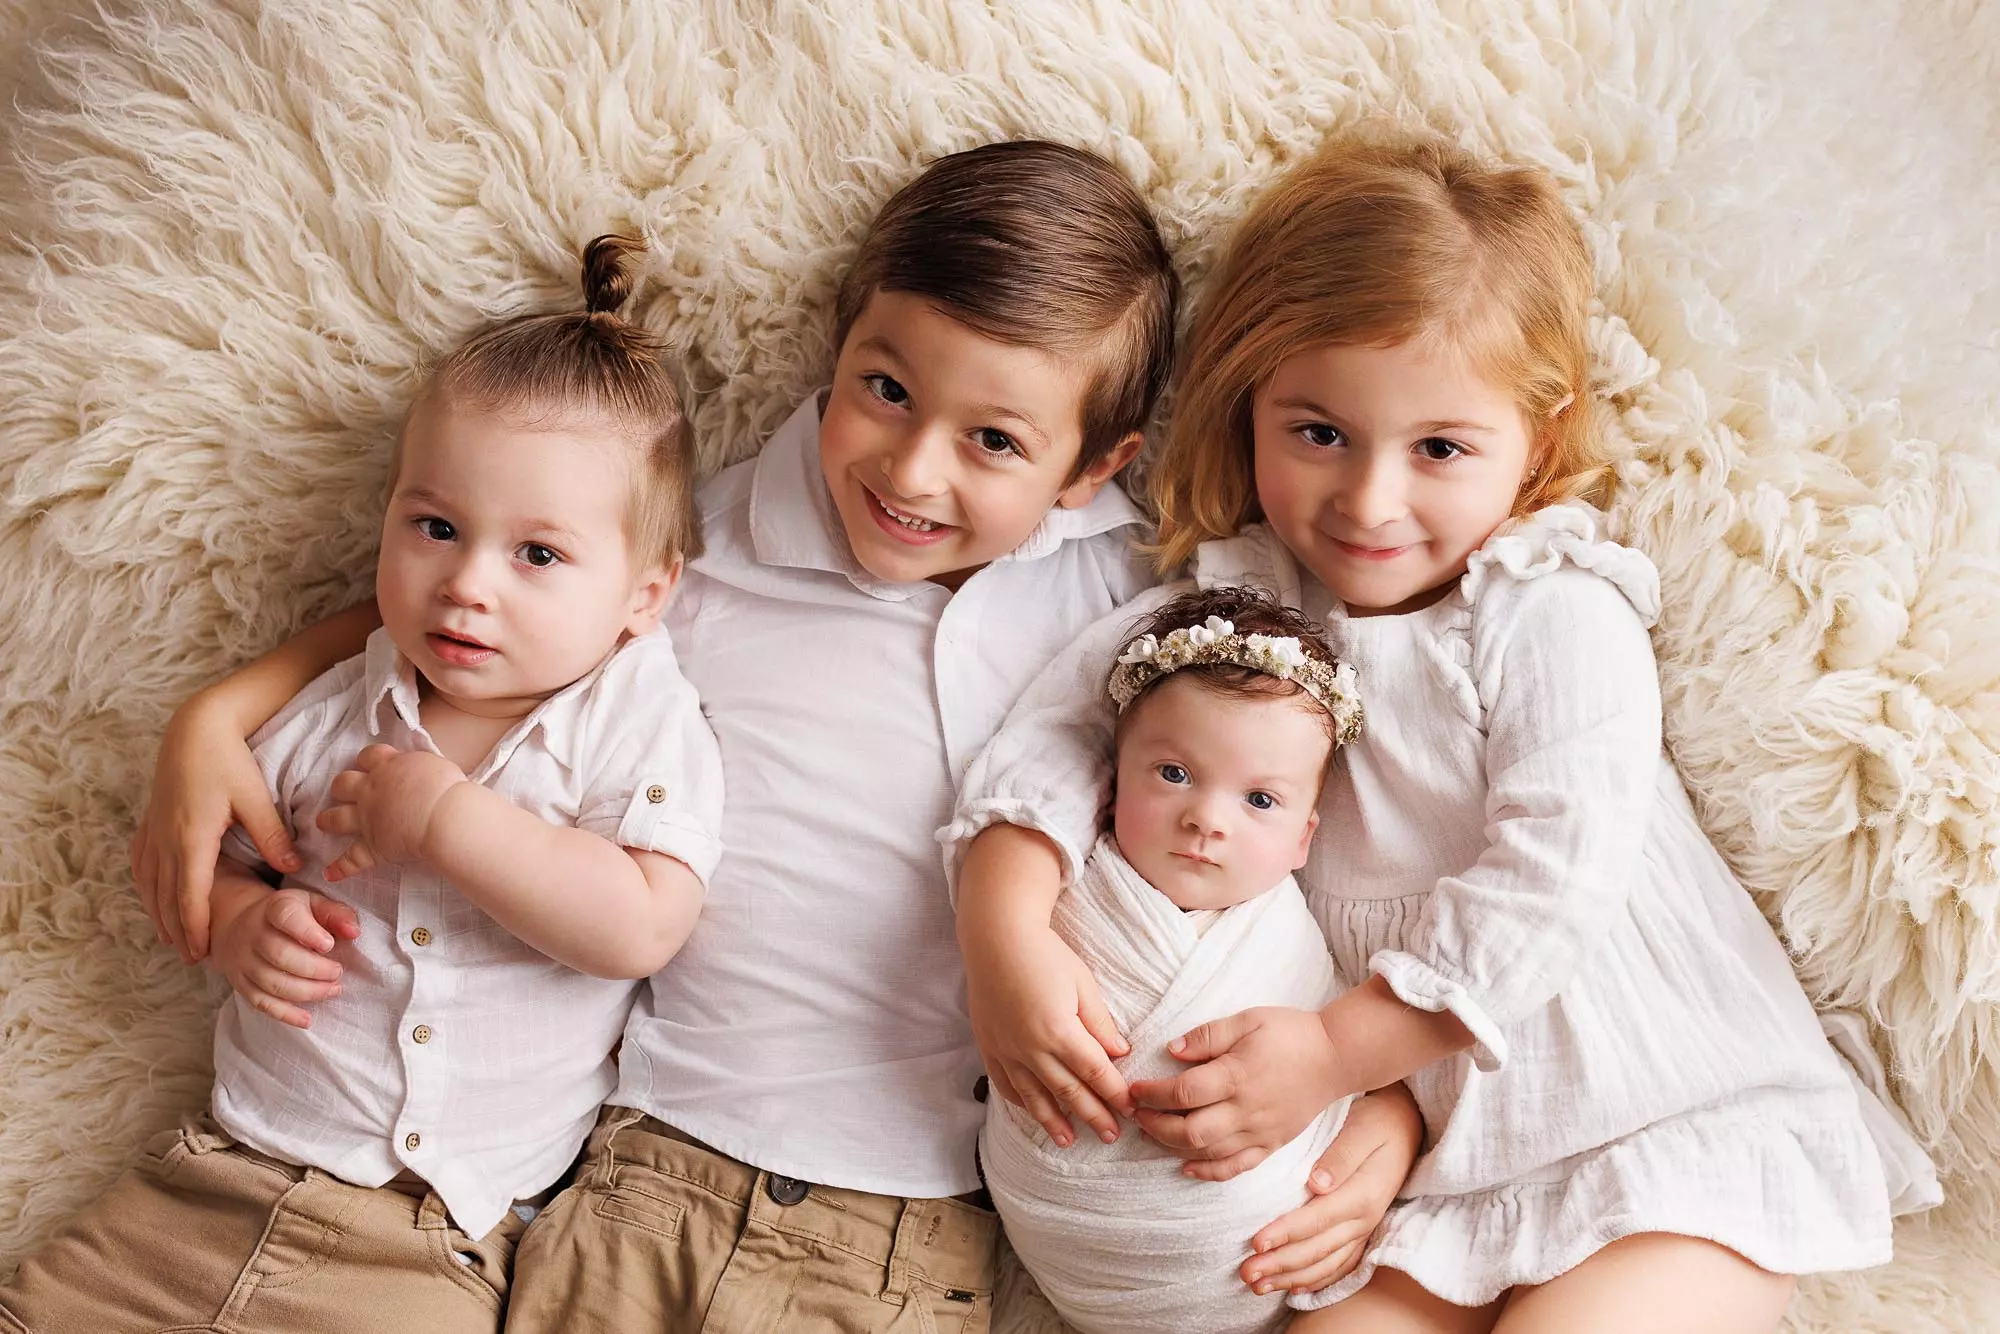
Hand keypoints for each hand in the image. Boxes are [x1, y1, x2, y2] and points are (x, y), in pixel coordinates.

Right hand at [131, 694, 299, 963]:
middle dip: (178, 930)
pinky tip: (153, 899)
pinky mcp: (150, 822)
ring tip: (172, 940)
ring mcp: (153, 831)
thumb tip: (295, 868)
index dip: (196, 927)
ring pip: (150, 885)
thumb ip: (273, 836)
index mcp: (192, 839)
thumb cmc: (227, 761)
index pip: (191, 897)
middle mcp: (165, 840)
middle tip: (192, 958)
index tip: (202, 952)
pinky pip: (142, 865)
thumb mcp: (255, 798)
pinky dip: (147, 888)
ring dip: (160, 914)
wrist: (194, 728)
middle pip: (167, 898)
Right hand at [209, 886, 361, 1028]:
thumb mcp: (312, 904)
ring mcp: (245, 961)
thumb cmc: (289, 916)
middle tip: (337, 973)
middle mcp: (254, 934)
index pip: (286, 917)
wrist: (239, 924)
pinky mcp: (242, 984)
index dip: (308, 932)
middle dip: (314, 969)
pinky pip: (261, 1003)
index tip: (329, 945)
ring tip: (332, 989)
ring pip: (272, 982)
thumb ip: (334, 914)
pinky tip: (307, 1019)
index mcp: (275, 909)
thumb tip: (353, 931)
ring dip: (307, 991)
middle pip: (280, 955)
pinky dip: (285, 1014)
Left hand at [317, 745, 466, 879]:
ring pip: (337, 818)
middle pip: (343, 783)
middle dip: (340, 787)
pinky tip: (329, 874)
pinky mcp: (372, 846)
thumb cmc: (447, 788)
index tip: (368, 765)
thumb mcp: (433, 764)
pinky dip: (340, 868)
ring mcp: (367, 819)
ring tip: (323, 823)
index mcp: (388, 767)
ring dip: (328, 820)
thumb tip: (419, 770)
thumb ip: (418, 766)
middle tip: (342, 792)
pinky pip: (351, 860)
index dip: (366, 761)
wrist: (444, 816)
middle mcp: (371, 791)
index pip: (369, 757)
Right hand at [964, 923, 1132, 1147]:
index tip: (1131, 1109)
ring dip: (1054, 1121)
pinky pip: (1005, 1084)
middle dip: (1092, 1116)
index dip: (1115, 1094)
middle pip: (1068, 1091)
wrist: (996, 938)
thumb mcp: (1082, 983)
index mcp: (1058, 1030)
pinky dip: (1021, 1102)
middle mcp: (1030, 1047)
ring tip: (1069, 1141)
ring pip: (1034, 1096)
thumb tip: (1118, 1055)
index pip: (1094, 1071)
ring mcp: (1006, 1049)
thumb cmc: (1045, 954)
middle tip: (1111, 1136)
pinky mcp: (989, 1046)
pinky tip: (1033, 1112)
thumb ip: (1100, 1024)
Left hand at [1130, 1005, 1345, 1180]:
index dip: (1152, 1094)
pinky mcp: (1272, 1144)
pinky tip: (1186, 1167)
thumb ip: (1207, 1035)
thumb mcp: (1248, 1020)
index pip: (1183, 1092)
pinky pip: (1237, 1167)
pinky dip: (1208, 1172)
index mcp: (1237, 1075)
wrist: (1336, 1057)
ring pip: (1208, 1152)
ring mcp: (1260, 1132)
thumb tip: (1171, 1050)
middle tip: (1135, 1113)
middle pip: (1189, 1131)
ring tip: (1152, 1132)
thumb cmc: (1290, 1033)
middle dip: (1154, 1125)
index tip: (1133, 1089)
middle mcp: (1246, 1110)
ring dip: (1172, 1147)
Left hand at [1239, 1083, 1422, 1295]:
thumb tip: (1317, 1183)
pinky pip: (1339, 1265)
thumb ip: (1341, 1156)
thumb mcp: (1363, 1128)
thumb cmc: (1377, 1121)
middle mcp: (1365, 1219)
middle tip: (1246, 1273)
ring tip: (1258, 1286)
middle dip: (1280, 1264)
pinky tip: (1293, 1288)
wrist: (1406, 1124)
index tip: (1256, 1243)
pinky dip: (1316, 1280)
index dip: (1286, 1234)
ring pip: (1325, 1264)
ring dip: (1291, 1278)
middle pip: (1317, 1250)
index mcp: (1363, 1194)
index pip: (1317, 1220)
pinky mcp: (1362, 1232)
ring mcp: (1364, 1229)